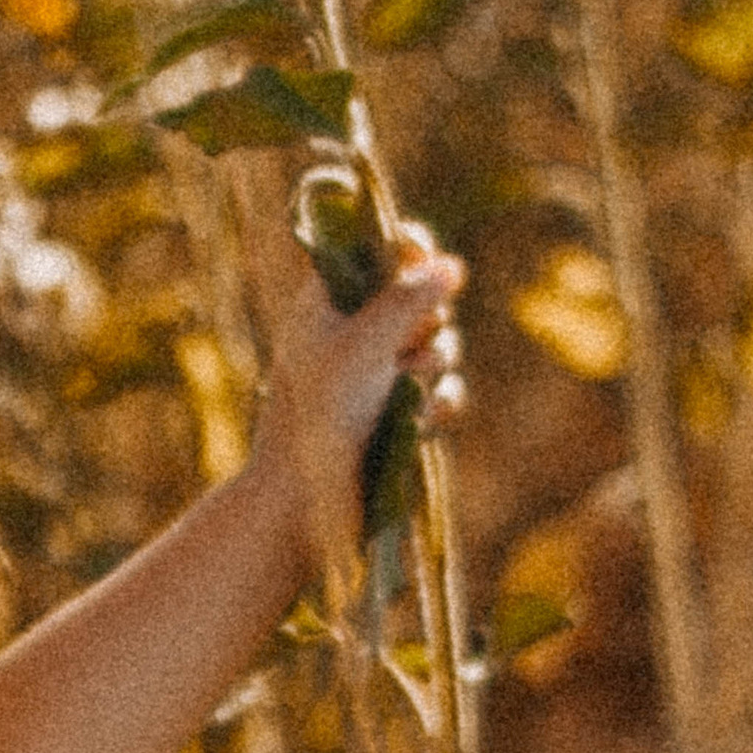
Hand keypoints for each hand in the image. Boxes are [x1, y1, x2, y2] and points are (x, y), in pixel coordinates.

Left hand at [263, 220, 464, 556]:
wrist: (300, 502)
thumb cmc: (319, 417)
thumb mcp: (363, 347)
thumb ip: (407, 301)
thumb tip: (452, 263)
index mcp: (326, 304)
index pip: (375, 253)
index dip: (407, 249)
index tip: (422, 253)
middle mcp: (352, 333)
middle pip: (420, 298)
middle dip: (427, 321)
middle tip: (407, 345)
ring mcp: (377, 374)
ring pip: (439, 345)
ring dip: (435, 365)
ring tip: (409, 388)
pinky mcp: (397, 412)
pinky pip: (441, 390)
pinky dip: (438, 402)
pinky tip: (423, 418)